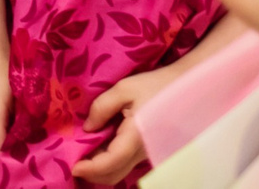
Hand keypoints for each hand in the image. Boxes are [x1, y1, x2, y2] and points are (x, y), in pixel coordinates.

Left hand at [73, 66, 176, 182]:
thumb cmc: (156, 85)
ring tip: (82, 154)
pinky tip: (98, 148)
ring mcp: (147, 152)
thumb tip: (88, 128)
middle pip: (114, 174)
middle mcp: (143, 151)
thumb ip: (102, 107)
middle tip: (73, 161)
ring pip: (120, 171)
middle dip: (92, 173)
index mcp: (137, 136)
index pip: (112, 162)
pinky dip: (110, 162)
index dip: (91, 168)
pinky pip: (126, 163)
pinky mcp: (148, 150)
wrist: (185, 87)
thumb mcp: (124, 88)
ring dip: (100, 168)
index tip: (73, 166)